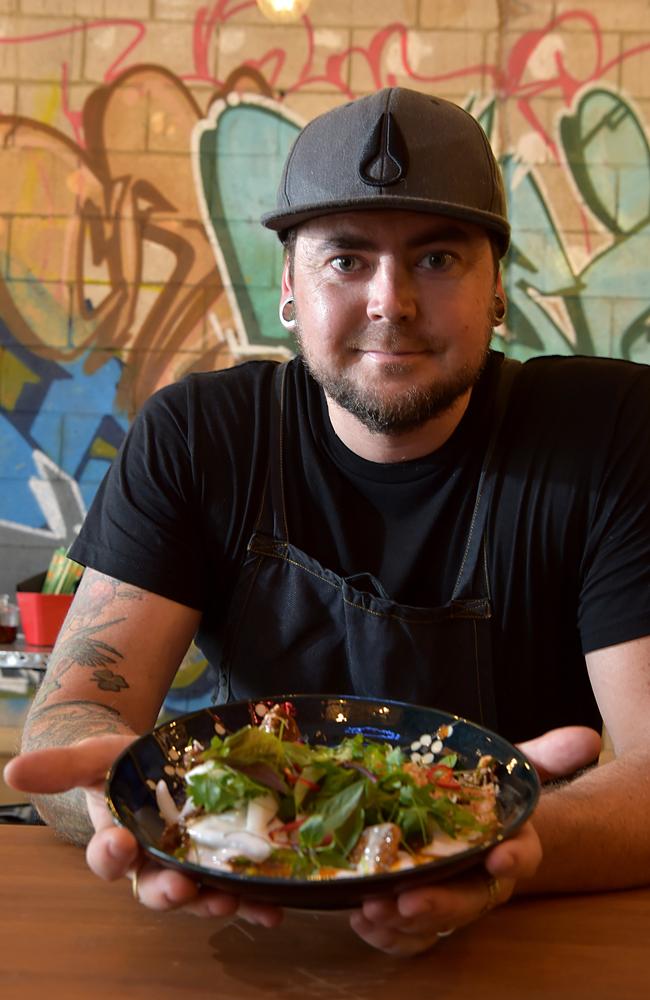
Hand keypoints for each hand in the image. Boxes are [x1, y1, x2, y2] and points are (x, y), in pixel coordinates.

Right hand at [3, 738, 281, 926]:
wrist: (154, 760)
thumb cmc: (117, 764)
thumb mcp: (91, 757)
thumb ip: (60, 767)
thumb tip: (13, 770)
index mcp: (118, 843)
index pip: (107, 859)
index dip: (111, 855)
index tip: (119, 842)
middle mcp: (153, 863)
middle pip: (157, 888)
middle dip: (169, 891)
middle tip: (182, 889)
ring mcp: (190, 864)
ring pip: (199, 893)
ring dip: (215, 901)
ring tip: (232, 901)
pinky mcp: (222, 860)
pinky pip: (238, 886)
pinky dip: (255, 901)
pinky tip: (274, 908)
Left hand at [349, 725, 600, 955]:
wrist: (474, 820)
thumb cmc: (492, 793)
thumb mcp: (515, 768)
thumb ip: (546, 755)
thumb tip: (588, 737)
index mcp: (511, 845)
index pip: (521, 857)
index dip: (513, 860)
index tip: (499, 858)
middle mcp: (481, 879)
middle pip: (468, 901)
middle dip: (440, 904)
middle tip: (407, 900)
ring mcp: (449, 896)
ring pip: (432, 923)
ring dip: (402, 923)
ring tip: (370, 908)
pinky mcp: (418, 907)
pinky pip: (405, 933)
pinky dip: (383, 932)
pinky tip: (357, 915)